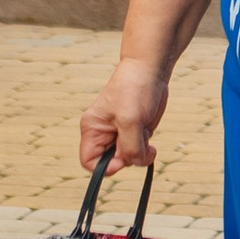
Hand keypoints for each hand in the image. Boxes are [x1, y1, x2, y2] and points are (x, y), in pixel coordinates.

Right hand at [80, 56, 168, 174]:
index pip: (88, 162)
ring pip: (128, 159)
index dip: (104, 168)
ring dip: (139, 152)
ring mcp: (119, 135)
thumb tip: (130, 162)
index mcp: (92, 129)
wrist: (150, 71)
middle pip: (111, 163)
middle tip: (138, 142)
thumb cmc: (134, 89)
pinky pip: (138, 151)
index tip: (122, 161)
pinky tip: (149, 136)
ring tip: (144, 132)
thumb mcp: (130, 120)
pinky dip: (146, 149)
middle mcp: (103, 134)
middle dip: (127, 159)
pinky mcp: (134, 133)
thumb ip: (129, 147)